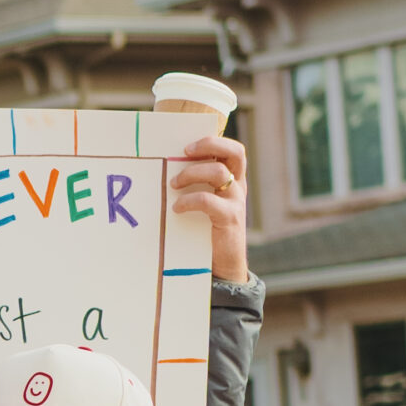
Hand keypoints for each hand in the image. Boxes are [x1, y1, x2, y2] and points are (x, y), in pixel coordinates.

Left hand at [171, 132, 247, 281]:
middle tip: (183, 152)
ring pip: (219, 172)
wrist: (223, 264)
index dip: (214, 141)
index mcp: (234, 180)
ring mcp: (236, 202)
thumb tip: (167, 171)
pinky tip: (177, 208)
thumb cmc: (207, 230)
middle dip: (209, 145)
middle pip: (235, 153)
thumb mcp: (204, 204)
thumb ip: (196, 186)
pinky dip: (189, 201)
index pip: (233, 150)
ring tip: (173, 185)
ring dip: (191, 173)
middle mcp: (238, 187)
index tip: (187, 147)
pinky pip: (208, 201)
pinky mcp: (229, 219)